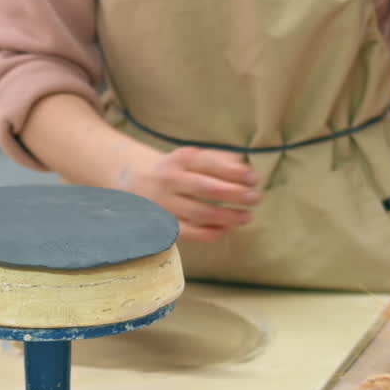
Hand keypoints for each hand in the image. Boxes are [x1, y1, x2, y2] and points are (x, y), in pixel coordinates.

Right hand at [126, 146, 262, 241]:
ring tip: (247, 216)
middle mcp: (170, 180)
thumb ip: (218, 159)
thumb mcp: (191, 156)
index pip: (210, 164)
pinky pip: (189, 232)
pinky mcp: (163, 223)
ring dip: (228, 216)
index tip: (254, 179)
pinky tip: (226, 229)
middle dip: (236, 195)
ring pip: (200, 213)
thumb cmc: (174, 169)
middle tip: (256, 199)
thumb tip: (244, 168)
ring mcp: (165, 203)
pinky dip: (210, 233)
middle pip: (207, 189)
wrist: (133, 180)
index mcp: (181, 159)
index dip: (235, 172)